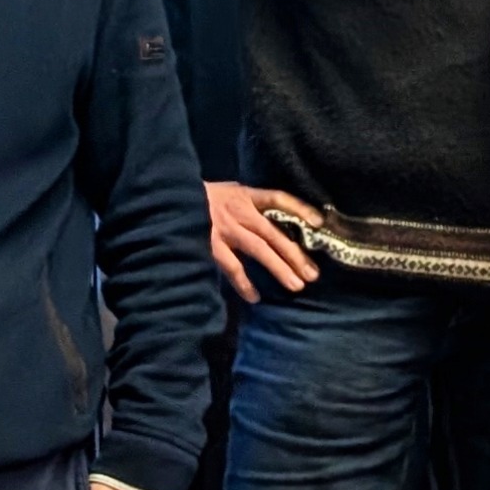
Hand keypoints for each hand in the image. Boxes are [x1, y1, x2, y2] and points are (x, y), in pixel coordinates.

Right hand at [208, 181, 318, 300]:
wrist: (170, 198)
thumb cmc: (204, 198)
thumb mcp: (230, 192)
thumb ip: (250, 204)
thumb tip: (279, 221)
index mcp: (246, 195)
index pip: (278, 198)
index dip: (300, 208)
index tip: (319, 222)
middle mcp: (239, 211)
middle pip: (274, 232)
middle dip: (295, 254)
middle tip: (313, 274)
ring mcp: (225, 228)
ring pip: (258, 249)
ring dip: (279, 268)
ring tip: (296, 286)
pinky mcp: (210, 244)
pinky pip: (232, 266)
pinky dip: (243, 283)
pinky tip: (255, 297)